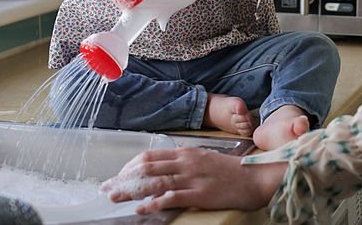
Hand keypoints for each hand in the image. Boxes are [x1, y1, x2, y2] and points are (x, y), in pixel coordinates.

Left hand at [101, 148, 283, 214]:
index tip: (117, 177)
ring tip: (115, 198)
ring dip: (131, 191)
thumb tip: (163, 168)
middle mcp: (186, 162)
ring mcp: (192, 177)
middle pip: (146, 168)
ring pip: (154, 182)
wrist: (254, 177)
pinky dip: (153, 203)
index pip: (150, 157)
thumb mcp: (204, 159)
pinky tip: (141, 208)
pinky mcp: (199, 193)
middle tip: (107, 188)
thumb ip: (184, 161)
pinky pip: (171, 198)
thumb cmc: (231, 170)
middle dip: (123, 179)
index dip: (129, 167)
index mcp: (186, 152)